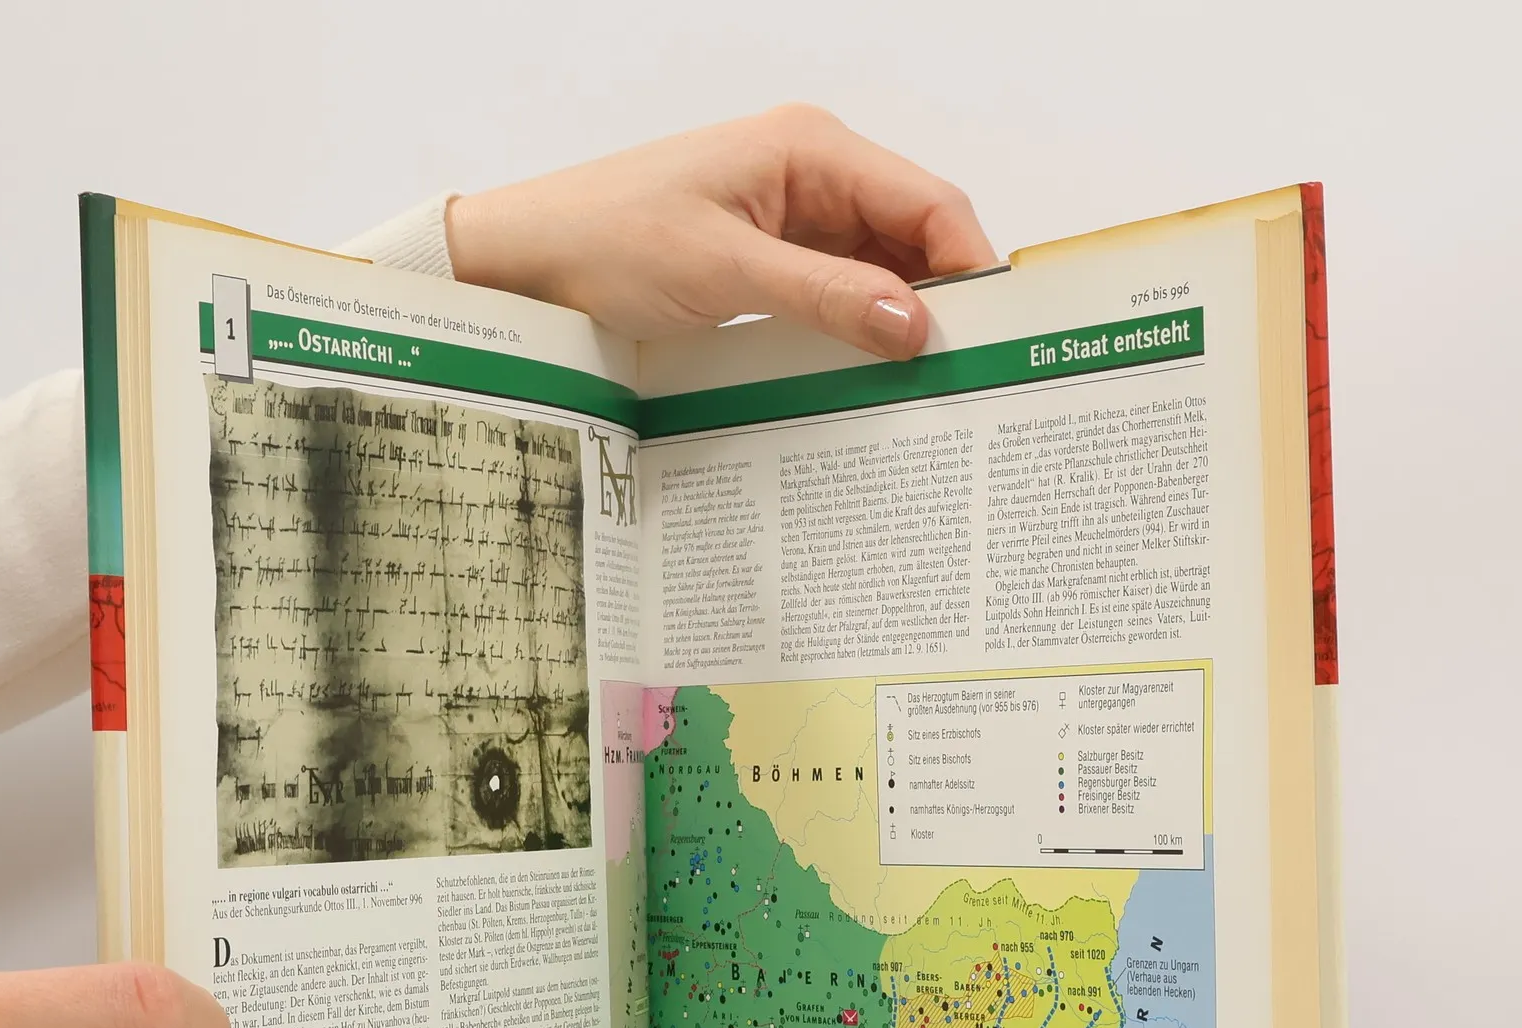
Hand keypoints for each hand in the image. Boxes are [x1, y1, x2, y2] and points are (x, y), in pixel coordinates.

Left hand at [446, 103, 996, 360]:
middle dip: (944, 297)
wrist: (528, 262)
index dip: (971, 265)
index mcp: (810, 148)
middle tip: (966, 371)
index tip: (993, 333)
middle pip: (914, 235)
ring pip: (880, 268)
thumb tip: (917, 324)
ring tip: (925, 384)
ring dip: (902, 319)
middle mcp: (811, 172)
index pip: (927, 202)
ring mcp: (791, 216)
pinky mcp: (770, 257)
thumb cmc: (608, 242)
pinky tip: (870, 371)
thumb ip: (826, 296)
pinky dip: (860, 327)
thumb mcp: (724, 273)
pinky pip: (839, 290)